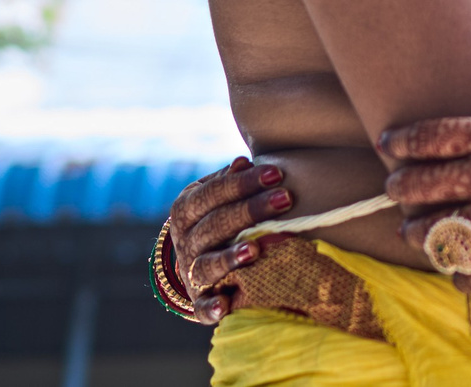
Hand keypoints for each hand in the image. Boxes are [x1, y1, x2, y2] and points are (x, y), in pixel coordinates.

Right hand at [165, 157, 295, 322]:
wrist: (195, 257)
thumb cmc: (217, 215)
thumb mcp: (216, 194)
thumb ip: (230, 180)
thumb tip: (243, 163)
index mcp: (185, 209)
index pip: (213, 193)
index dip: (243, 183)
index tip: (277, 174)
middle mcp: (185, 241)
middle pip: (216, 225)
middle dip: (251, 211)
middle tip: (285, 200)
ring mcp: (190, 272)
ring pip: (207, 265)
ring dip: (229, 258)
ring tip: (254, 251)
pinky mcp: (198, 300)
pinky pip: (201, 308)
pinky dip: (211, 308)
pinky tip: (225, 306)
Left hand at [378, 42, 470, 290]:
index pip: (431, 136)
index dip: (402, 140)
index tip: (387, 144)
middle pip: (421, 184)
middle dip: (400, 186)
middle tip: (393, 188)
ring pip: (437, 231)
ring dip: (419, 233)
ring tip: (412, 232)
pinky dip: (461, 274)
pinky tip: (457, 271)